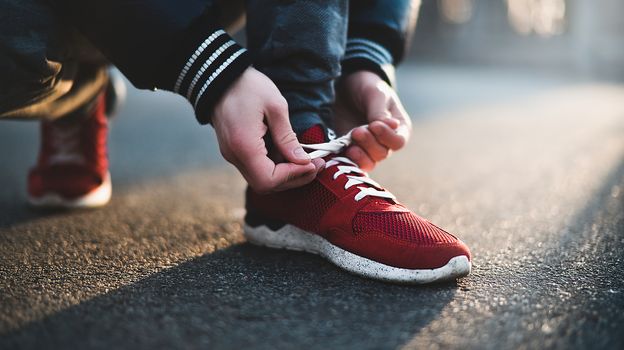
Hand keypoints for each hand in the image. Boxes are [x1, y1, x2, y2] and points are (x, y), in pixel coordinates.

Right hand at [211, 67, 323, 192]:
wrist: (219, 74)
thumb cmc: (248, 86)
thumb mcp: (275, 106)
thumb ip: (288, 137)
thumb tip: (303, 161)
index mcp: (244, 146)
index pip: (269, 179)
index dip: (293, 176)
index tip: (312, 164)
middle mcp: (234, 156)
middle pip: (265, 184)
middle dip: (293, 178)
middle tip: (316, 165)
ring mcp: (232, 154)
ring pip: (261, 178)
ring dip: (286, 173)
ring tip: (307, 159)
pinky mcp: (234, 150)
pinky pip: (256, 166)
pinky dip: (275, 165)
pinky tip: (289, 152)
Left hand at [334, 71, 411, 170]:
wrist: (346, 86)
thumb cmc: (367, 87)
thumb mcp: (375, 94)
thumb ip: (380, 112)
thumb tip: (391, 126)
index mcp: (398, 128)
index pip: (398, 142)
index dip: (386, 137)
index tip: (374, 125)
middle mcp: (385, 142)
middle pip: (382, 154)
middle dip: (369, 144)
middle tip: (357, 131)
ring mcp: (366, 147)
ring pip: (368, 162)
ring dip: (359, 155)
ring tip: (350, 145)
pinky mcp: (349, 149)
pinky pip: (350, 162)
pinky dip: (345, 159)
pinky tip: (340, 152)